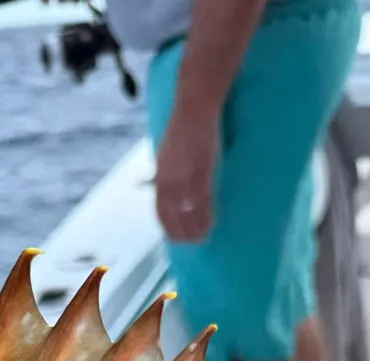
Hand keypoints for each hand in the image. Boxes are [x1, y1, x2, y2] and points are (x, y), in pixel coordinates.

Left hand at [155, 106, 219, 242]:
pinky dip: (204, 215)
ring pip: (187, 212)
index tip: (173, 237)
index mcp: (160, 175)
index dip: (167, 226)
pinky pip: (202, 200)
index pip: (159, 208)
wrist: (194, 108)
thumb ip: (166, 172)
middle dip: (180, 232)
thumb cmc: (183, 128)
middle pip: (171, 214)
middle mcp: (168, 179)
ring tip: (202, 238)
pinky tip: (209, 223)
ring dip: (194, 228)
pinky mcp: (201, 171)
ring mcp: (184, 176)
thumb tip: (164, 187)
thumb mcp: (167, 153)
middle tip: (190, 243)